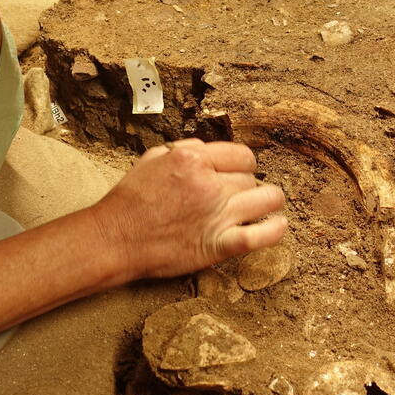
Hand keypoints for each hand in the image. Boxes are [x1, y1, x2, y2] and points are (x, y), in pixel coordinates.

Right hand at [89, 139, 287, 279]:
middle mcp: (209, 184)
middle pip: (251, 178)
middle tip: (235, 195)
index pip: (241, 155)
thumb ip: (185, 149)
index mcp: (193, 159)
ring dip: (267, 202)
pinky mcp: (219, 245)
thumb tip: (208, 150)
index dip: (241, 165)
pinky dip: (275, 230)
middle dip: (246, 185)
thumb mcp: (152, 159)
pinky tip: (279, 225)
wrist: (115, 239)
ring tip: (263, 206)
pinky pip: (261, 236)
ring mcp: (217, 215)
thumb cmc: (129, 201)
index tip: (237, 173)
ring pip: (266, 199)